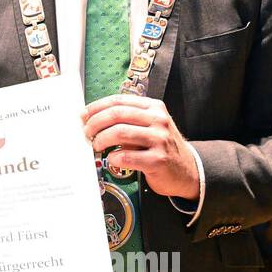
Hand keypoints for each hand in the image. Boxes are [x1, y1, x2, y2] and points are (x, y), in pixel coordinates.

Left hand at [81, 94, 198, 199]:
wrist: (188, 170)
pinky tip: (113, 159)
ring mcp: (160, 140)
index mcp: (153, 108)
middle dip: (95, 123)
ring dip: (101, 139)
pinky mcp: (158, 160)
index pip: (119, 100)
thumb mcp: (150, 126)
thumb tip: (93, 119)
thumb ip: (128, 119)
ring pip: (120, 133)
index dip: (96, 107)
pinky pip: (127, 156)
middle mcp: (158, 120)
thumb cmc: (162, 147)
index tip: (84, 115)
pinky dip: (114, 158)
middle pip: (117, 114)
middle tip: (86, 132)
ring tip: (97, 145)